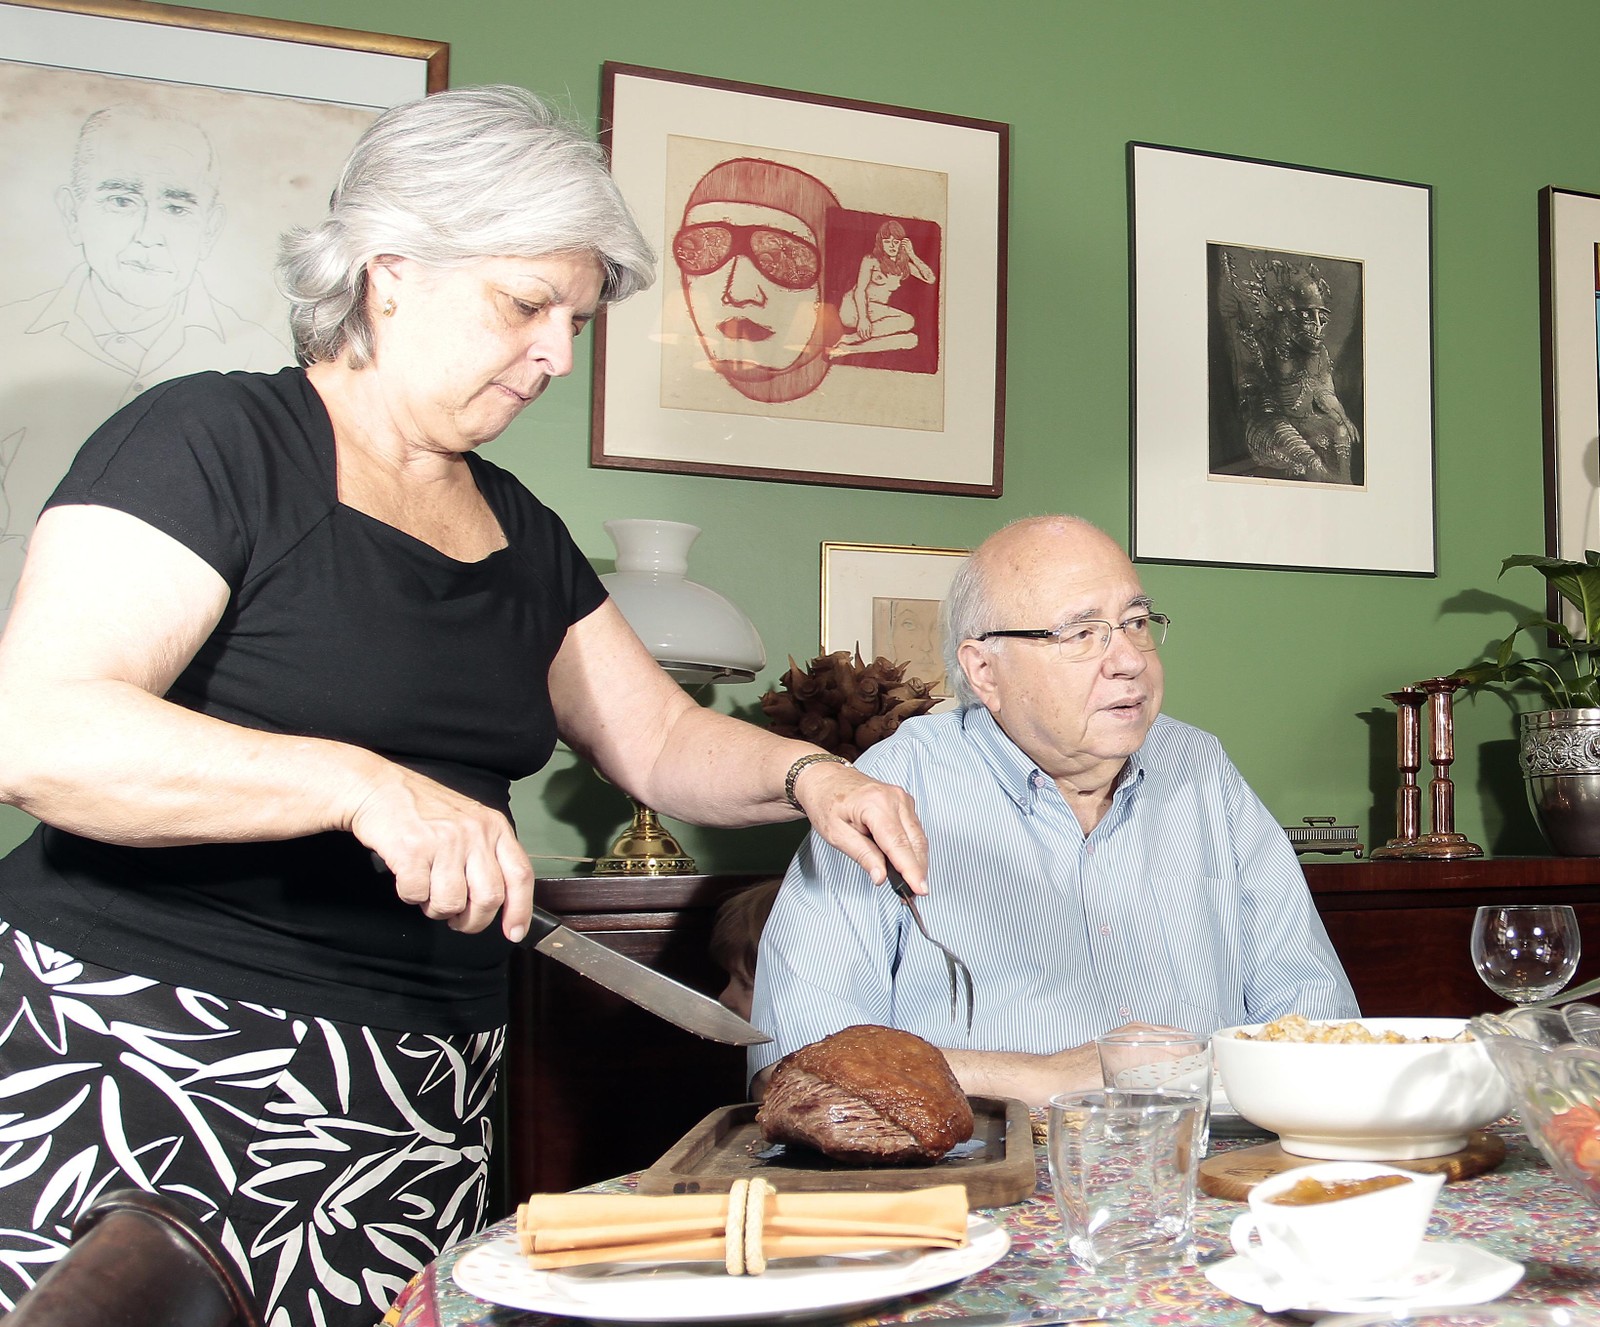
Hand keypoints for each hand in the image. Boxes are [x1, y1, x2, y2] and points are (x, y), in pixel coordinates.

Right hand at [350, 769, 534, 941]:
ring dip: (437, 908)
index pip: (520, 875)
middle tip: (459, 919)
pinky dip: (410, 896)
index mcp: (495, 827)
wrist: (381, 789)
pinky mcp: (412, 850)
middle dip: (473, 921)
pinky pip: (417, 895)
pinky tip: (408, 877)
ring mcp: (444, 841)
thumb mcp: (471, 823)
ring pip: (451, 903)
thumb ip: (488, 856)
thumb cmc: (425, 811)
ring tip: (429, 889)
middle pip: (489, 897)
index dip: (520, 910)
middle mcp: (475, 833)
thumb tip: (500, 903)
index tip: (514, 932)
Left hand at [790, 759, 927, 891]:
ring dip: (917, 862)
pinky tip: (907, 865)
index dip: (911, 870)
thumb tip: (880, 876)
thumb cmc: (826, 803)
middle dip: (917, 870)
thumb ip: (862, 855)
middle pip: (915, 842)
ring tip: (910, 884)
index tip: (920, 890)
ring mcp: (903, 799)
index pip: (899, 844)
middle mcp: (895, 798)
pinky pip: (914, 831)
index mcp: (876, 804)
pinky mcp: (905, 803)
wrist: (825, 779)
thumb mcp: (836, 834)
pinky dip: (913, 850)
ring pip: (918, 838)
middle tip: (914, 895)